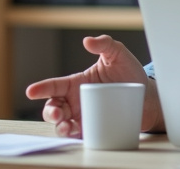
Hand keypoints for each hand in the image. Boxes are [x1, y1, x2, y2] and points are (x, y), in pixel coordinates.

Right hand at [25, 35, 164, 136]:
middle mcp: (77, 100)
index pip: (55, 85)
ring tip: (66, 127)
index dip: (41, 88)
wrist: (148, 96)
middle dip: (49, 112)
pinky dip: (74, 137)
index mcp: (78, 82)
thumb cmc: (130, 74)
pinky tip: (76, 134)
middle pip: (53, 108)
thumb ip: (104, 43)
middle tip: (57, 114)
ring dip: (59, 128)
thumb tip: (87, 41)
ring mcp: (85, 116)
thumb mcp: (118, 54)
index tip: (31, 91)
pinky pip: (79, 136)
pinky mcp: (94, 129)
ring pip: (62, 125)